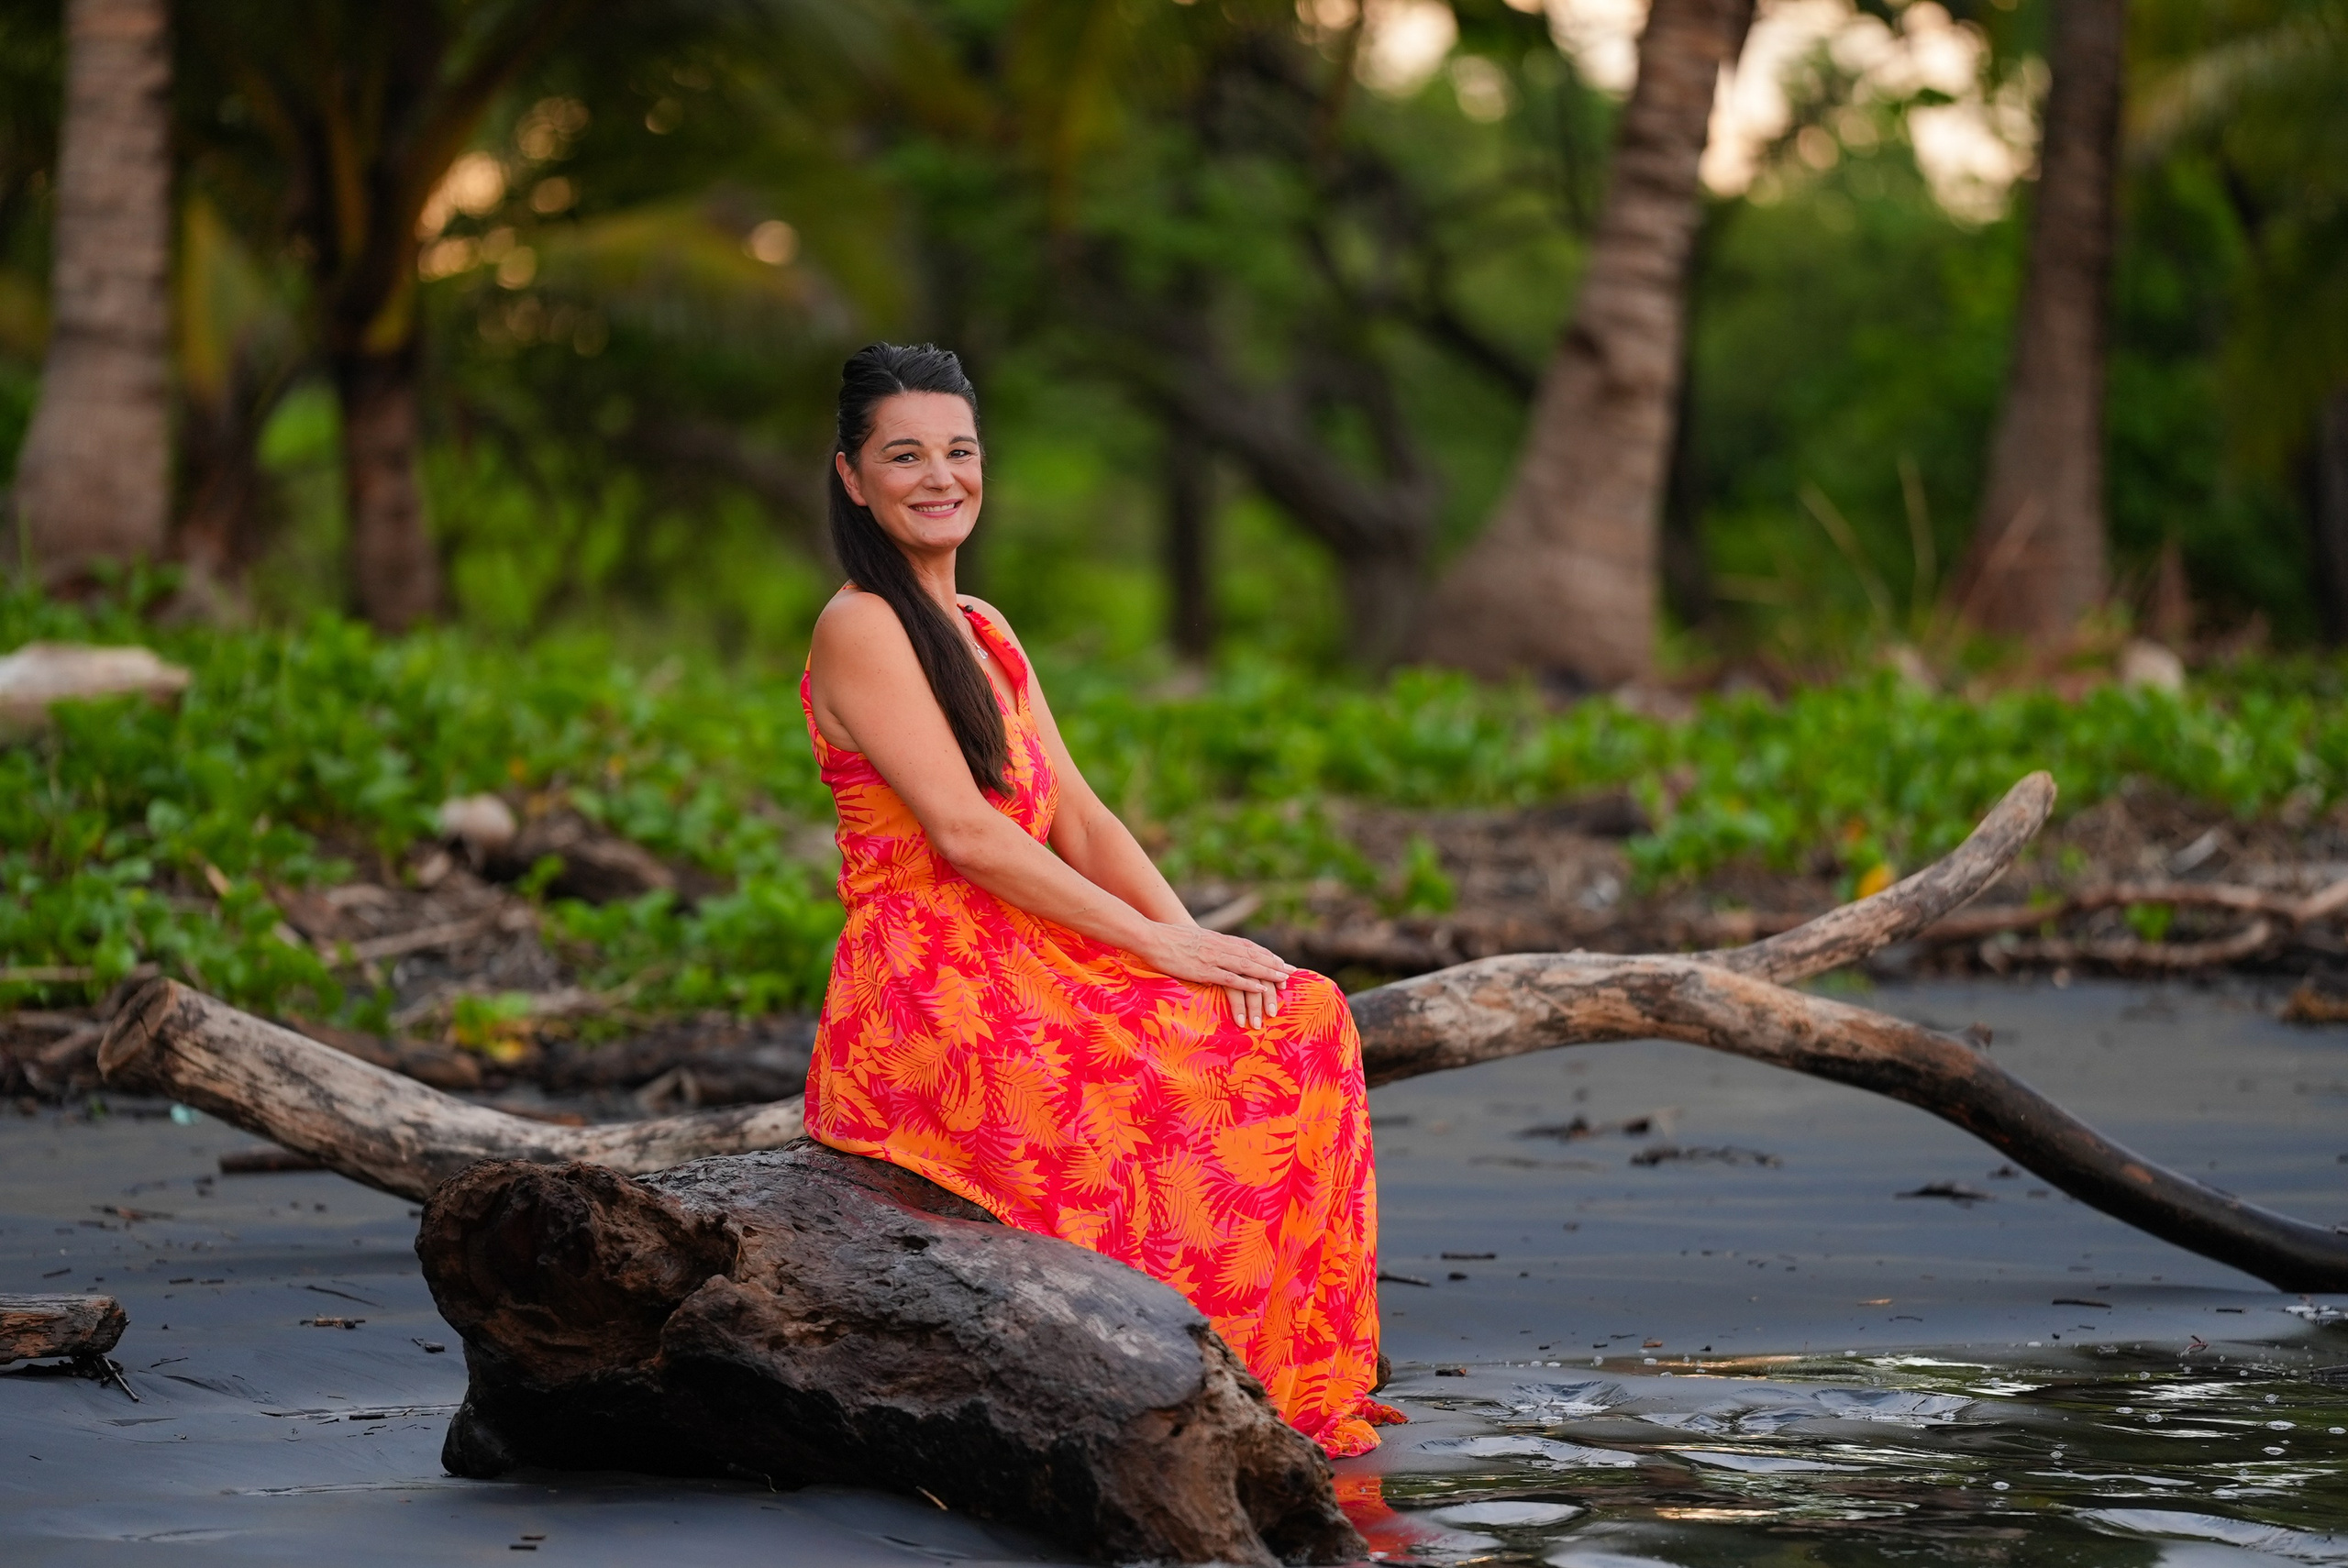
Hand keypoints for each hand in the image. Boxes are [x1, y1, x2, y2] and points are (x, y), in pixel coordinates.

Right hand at [1135, 923, 1294, 1027]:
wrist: (1150, 937)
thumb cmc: (1166, 938)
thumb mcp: (1191, 938)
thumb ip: (1204, 944)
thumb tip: (1209, 947)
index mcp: (1217, 939)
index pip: (1248, 946)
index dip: (1266, 954)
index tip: (1280, 962)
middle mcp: (1219, 946)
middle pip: (1253, 955)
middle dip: (1274, 964)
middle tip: (1292, 972)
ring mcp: (1213, 958)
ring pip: (1247, 965)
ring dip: (1267, 973)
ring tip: (1283, 980)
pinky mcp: (1204, 970)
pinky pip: (1231, 977)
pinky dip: (1248, 982)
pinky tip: (1260, 987)